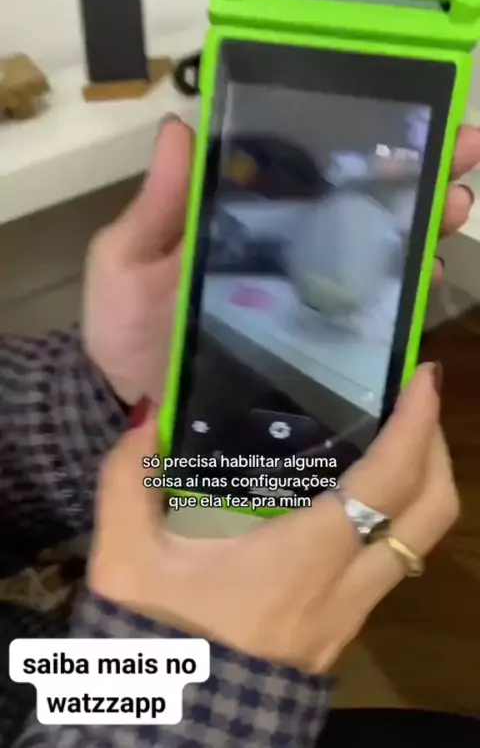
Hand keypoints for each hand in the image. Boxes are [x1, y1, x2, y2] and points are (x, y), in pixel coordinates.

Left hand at [82, 118, 479, 405]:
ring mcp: (305, 296)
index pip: (308, 169)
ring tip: (455, 205)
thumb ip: (157, 203)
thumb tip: (181, 125)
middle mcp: (284, 250)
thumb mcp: (127, 258)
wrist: (133, 402)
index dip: (356, 142)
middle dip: (414, 176)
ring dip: (422, 225)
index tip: (407, 115)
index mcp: (244, 219)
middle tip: (458, 155)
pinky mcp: (317, 342)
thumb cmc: (125, 325)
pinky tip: (429, 276)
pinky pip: (368, 313)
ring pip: (375, 253)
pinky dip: (405, 294)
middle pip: (357, 204)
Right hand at [88, 363, 457, 673]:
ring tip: (396, 436)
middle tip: (417, 400)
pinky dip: (394, 518)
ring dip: (422, 484)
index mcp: (300, 562)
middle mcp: (344, 589)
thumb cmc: (157, 647)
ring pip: (420, 544)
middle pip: (430, 516)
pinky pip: (392, 565)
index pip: (385, 485)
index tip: (423, 376)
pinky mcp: (343, 631)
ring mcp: (351, 616)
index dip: (415, 427)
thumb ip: (127, 481)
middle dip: (438, 449)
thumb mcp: (124, 564)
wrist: (173, 737)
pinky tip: (357, 494)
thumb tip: (149, 415)